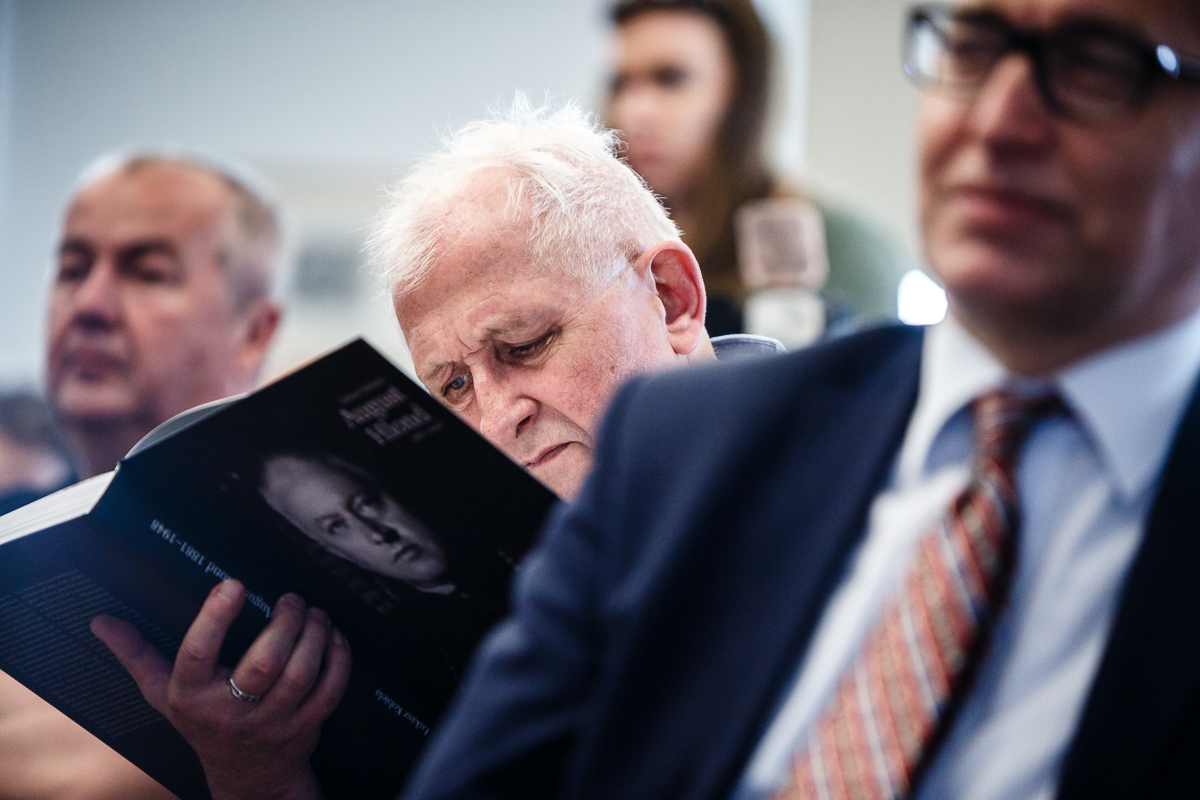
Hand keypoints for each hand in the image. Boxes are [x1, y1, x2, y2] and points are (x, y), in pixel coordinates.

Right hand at [92, 579, 351, 799]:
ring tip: (313, 612)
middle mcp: (230, 711)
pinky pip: (329, 691)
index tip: (233, 585)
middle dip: (284, 623)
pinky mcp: (306, 727)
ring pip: (300, 675)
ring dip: (313, 636)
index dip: (216, 617)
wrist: (246, 777)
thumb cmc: (203, 723)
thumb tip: (102, 622)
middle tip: (290, 598)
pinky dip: (337, 660)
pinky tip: (334, 637)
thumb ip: (136, 655)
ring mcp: (271, 722)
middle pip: (263, 663)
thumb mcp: (162, 694)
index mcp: (191, 696)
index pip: (198, 654)